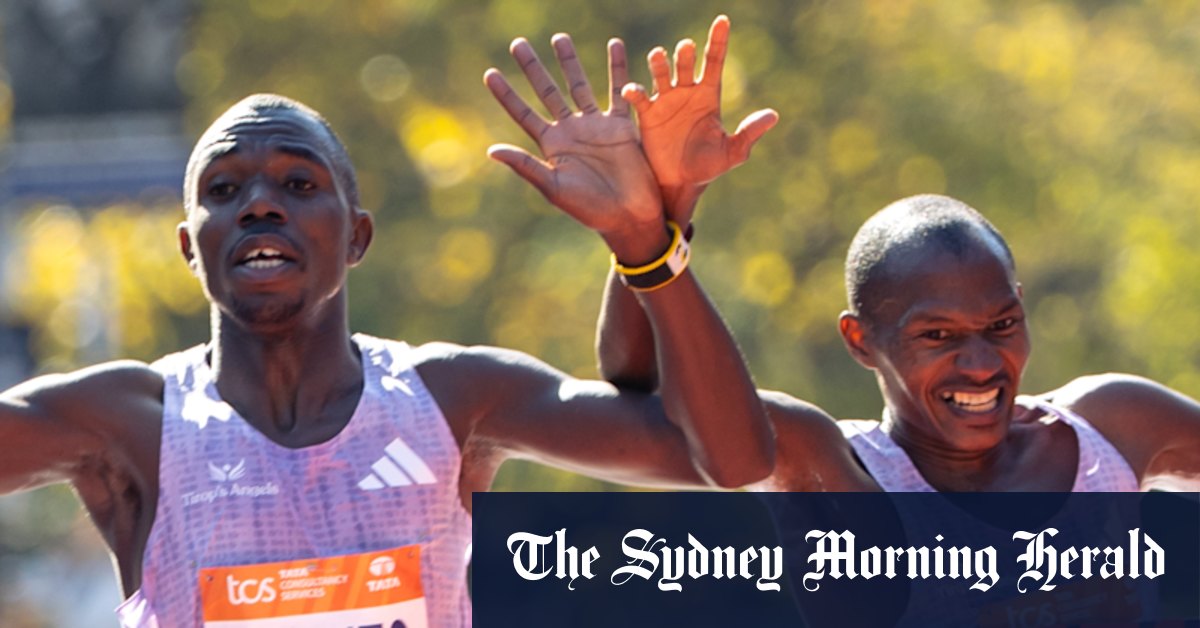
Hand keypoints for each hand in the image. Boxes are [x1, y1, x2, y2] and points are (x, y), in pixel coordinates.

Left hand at [485, 35, 666, 261]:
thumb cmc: (590, 209)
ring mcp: (596, 125)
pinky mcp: (621, 125)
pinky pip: (619, 91)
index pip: (523, 113)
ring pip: (579, 85)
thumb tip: (491, 150)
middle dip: (533, 68)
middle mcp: (571, 131)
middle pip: (548, 91)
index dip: (507, 94)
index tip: (489, 73)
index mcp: (552, 145)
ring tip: (559, 38)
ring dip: (569, 62)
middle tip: (518, 43)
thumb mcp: (554, 188)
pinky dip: (618, 68)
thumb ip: (526, 166)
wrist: (629, 216)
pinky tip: (615, 45)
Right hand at [623, 15, 778, 223]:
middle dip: (685, 54)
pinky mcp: (648, 115)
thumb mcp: (733, 152)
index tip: (723, 20)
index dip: (719, 40)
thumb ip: (749, 133)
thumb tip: (773, 115)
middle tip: (685, 48)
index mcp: (709, 95)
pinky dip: (635, 91)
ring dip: (659, 63)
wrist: (681, 184)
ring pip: (661, 73)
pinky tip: (633, 90)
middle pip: (686, 63)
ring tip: (659, 56)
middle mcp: (687, 92)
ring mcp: (666, 101)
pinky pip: (640, 98)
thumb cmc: (709, 167)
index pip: (715, 61)